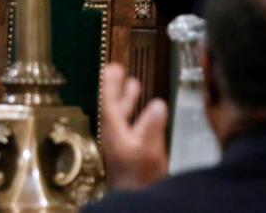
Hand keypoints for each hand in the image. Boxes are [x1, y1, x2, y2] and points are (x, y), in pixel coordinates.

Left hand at [99, 62, 167, 189]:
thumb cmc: (139, 175)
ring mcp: (122, 144)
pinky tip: (148, 113)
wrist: (136, 199)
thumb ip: (152, 125)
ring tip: (135, 83)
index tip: (110, 66)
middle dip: (117, 87)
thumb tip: (157, 102)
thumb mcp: (147, 147)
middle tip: (119, 68)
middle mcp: (115, 134)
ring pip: (123, 116)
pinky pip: (132, 125)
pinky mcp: (130, 152)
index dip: (110, 83)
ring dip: (128, 99)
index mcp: (114, 129)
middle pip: (114, 106)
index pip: (108, 101)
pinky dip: (137, 114)